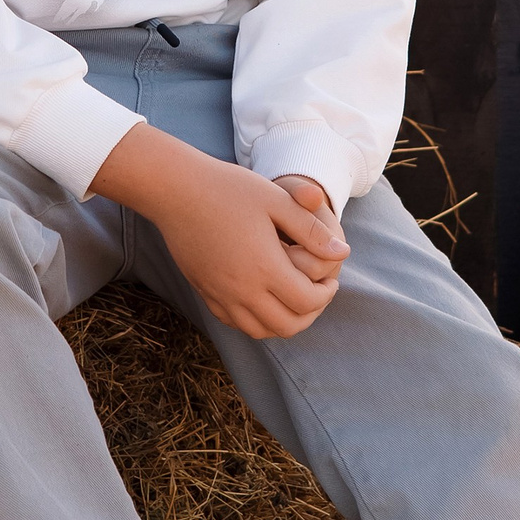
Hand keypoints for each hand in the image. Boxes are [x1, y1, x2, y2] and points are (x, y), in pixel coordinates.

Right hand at [89, 126, 348, 339]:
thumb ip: (312, 231)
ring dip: (284, 322)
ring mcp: (220, 295)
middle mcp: (242, 290)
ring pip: (261, 330)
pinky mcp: (205, 293)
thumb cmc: (230, 189)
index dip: (327, 294)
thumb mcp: (278, 201)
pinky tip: (263, 298)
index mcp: (265, 267)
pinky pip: (236, 322)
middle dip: (310, 313)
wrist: (176, 190)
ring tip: (293, 298)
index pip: (307, 301)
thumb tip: (342, 253)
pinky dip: (257, 320)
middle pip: (288, 325)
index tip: (331, 278)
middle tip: (317, 292)